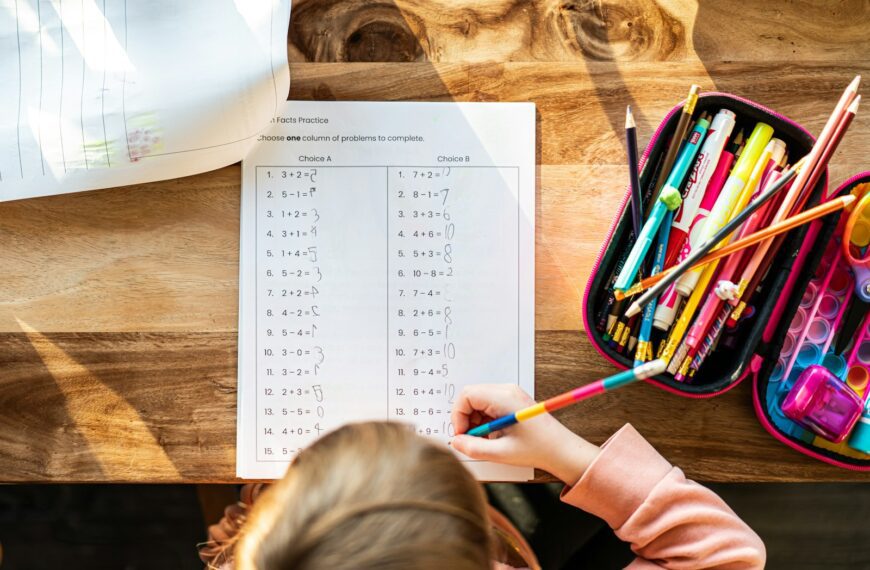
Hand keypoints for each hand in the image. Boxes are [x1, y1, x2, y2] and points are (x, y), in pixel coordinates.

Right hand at [450, 384, 599, 484]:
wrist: (563, 450)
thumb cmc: (538, 449)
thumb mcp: (501, 453)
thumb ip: (473, 448)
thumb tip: (455, 442)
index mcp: (504, 398)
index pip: (467, 395)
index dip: (459, 416)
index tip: (462, 435)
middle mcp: (506, 390)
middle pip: (471, 397)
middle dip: (466, 419)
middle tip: (472, 440)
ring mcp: (510, 394)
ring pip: (479, 402)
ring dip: (476, 421)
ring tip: (485, 441)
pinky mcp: (513, 401)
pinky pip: (489, 405)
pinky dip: (485, 421)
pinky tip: (493, 437)